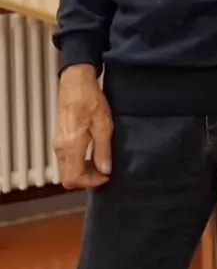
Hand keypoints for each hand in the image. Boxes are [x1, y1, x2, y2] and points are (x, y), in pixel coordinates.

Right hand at [54, 64, 112, 188]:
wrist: (75, 85)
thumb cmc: (91, 101)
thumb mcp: (104, 126)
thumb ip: (103, 150)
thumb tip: (105, 170)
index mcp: (71, 147)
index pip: (74, 178)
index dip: (91, 183)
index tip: (107, 177)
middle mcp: (60, 149)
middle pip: (68, 178)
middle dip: (87, 180)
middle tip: (105, 173)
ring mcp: (58, 145)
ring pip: (66, 171)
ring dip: (83, 173)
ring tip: (102, 164)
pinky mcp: (59, 140)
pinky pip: (67, 161)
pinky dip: (79, 165)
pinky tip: (94, 156)